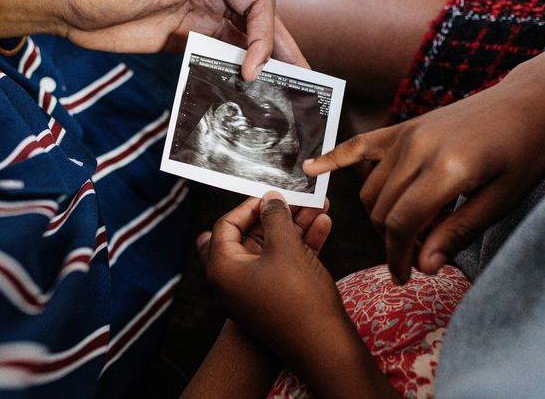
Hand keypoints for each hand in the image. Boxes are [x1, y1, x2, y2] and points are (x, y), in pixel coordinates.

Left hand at [58, 0, 306, 79]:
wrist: (67, 9)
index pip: (256, 4)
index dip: (264, 35)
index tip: (253, 66)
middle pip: (259, 25)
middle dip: (283, 51)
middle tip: (307, 82)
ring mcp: (198, 20)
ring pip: (243, 44)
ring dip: (264, 66)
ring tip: (285, 93)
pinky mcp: (182, 42)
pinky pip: (218, 58)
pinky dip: (234, 74)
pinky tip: (245, 94)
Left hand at [199, 192, 339, 351]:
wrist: (322, 349)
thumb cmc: (297, 299)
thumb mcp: (285, 248)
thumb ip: (275, 217)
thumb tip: (270, 199)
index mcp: (222, 268)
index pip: (226, 225)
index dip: (251, 205)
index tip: (274, 195)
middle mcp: (232, 281)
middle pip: (251, 235)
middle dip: (277, 215)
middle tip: (297, 200)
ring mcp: (254, 291)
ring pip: (272, 248)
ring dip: (295, 226)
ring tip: (320, 206)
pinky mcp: (275, 298)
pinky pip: (284, 264)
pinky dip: (301, 245)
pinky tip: (323, 225)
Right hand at [303, 74, 544, 283]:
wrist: (529, 102)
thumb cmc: (526, 152)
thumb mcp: (503, 199)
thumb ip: (458, 232)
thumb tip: (422, 266)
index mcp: (446, 168)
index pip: (403, 223)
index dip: (399, 256)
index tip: (405, 277)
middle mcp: (418, 149)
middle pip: (383, 209)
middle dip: (392, 242)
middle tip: (415, 260)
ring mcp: (407, 134)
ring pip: (371, 189)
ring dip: (380, 217)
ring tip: (409, 232)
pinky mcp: (404, 127)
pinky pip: (360, 145)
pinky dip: (334, 158)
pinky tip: (310, 169)